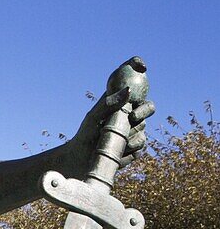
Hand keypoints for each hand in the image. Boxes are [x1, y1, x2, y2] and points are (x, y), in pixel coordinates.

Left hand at [64, 63, 154, 179]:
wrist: (81, 161)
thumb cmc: (84, 135)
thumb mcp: (93, 117)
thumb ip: (109, 104)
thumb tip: (129, 90)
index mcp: (121, 104)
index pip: (136, 85)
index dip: (140, 71)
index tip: (142, 67)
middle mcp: (130, 116)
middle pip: (148, 107)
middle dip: (144, 111)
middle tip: (133, 118)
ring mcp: (134, 132)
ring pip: (143, 129)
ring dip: (130, 135)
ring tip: (111, 140)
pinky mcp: (135, 149)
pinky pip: (139, 147)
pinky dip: (129, 149)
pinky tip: (116, 151)